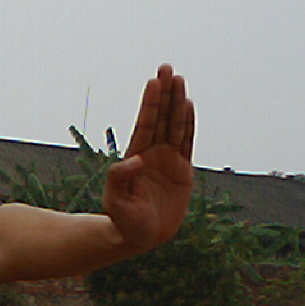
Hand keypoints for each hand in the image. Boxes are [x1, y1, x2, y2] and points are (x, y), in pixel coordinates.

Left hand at [103, 65, 194, 253]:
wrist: (140, 237)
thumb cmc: (124, 220)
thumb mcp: (116, 201)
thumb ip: (120, 179)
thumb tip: (135, 159)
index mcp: (135, 156)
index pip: (144, 124)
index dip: (150, 103)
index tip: (154, 82)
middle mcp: (151, 152)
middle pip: (160, 117)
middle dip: (164, 93)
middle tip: (167, 68)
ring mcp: (167, 160)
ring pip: (174, 126)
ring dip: (177, 103)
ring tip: (179, 80)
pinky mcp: (182, 171)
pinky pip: (187, 143)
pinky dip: (189, 125)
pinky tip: (189, 105)